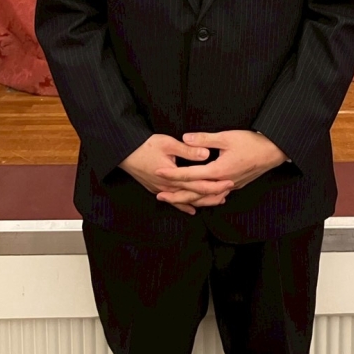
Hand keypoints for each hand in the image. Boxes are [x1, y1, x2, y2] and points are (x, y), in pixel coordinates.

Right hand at [119, 134, 234, 215]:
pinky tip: (193, 210)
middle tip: (229, 191)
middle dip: (213, 194)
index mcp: (174, 176)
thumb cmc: (145, 146)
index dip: (216, 184)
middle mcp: (169, 188)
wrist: (124, 154)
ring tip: (218, 200)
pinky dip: (185, 206)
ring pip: (186, 201)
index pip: (200, 184)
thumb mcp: (168, 143)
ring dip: (202, 201)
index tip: (230, 182)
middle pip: (195, 195)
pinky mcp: (157, 190)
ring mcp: (162, 191)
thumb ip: (188, 150)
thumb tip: (206, 154)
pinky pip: (174, 202)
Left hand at [154, 130, 287, 211]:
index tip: (158, 173)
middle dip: (176, 195)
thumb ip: (204, 139)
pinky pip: (216, 197)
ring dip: (189, 200)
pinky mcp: (236, 185)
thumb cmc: (252, 142)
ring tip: (175, 200)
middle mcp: (223, 182)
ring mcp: (231, 186)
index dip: (173, 175)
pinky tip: (200, 198)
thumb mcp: (227, 137)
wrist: (274, 151)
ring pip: (206, 199)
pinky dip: (205, 199)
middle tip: (159, 195)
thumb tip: (185, 137)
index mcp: (219, 170)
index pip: (190, 175)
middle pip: (195, 194)